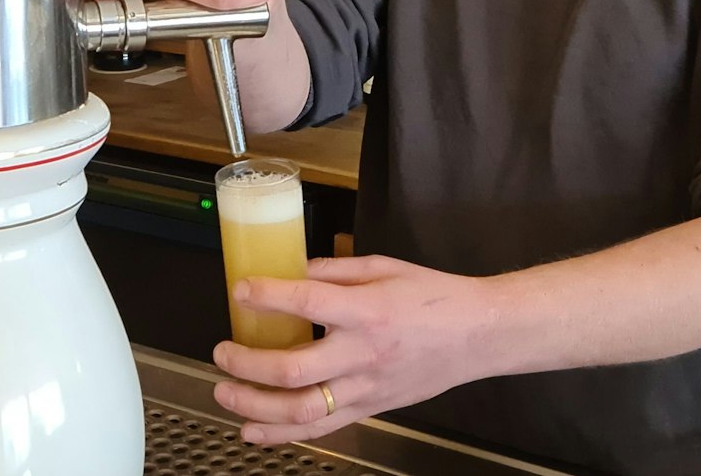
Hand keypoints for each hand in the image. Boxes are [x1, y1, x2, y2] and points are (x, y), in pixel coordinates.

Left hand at [211, 256, 499, 445]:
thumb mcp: (384, 266)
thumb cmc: (435, 297)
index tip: (241, 290)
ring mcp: (367, 388)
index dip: (267, 296)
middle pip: (293, 368)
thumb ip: (334, 270)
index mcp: (369, 310)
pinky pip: (321, 429)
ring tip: (225, 391)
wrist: (479, 335)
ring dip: (254, 405)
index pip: (308, 302)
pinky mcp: (371, 409)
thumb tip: (291, 272)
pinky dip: (281, 434)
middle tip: (221, 350)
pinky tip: (251, 431)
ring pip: (301, 410)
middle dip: (247, 362)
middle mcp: (364, 354)